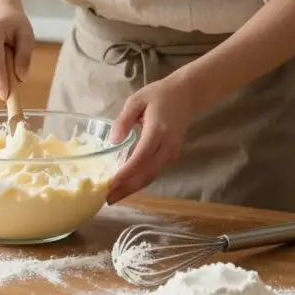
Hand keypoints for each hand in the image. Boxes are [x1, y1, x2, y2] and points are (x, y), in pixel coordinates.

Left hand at [106, 74, 196, 204]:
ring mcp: (171, 153)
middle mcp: (167, 146)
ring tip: (113, 197)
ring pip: (151, 177)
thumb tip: (113, 141)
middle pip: (147, 174)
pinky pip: (154, 172)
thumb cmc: (160, 95)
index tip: (110, 184)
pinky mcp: (171, 156)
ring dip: (133, 189)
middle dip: (127, 189)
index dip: (126, 173)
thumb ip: (124, 120)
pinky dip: (139, 182)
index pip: (141, 157)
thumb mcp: (137, 100)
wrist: (187, 95)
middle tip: (107, 199)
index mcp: (158, 131)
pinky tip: (125, 185)